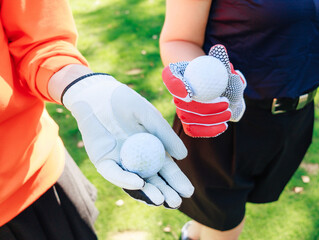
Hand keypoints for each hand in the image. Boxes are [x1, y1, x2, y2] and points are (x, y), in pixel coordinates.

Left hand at [61, 73, 193, 208]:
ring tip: (162, 200)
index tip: (188, 191)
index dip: (177, 181)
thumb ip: (165, 135)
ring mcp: (120, 161)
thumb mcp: (149, 117)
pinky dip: (126, 179)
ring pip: (135, 182)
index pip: (166, 170)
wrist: (98, 94)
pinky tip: (140, 184)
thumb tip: (183, 157)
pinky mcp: (103, 160)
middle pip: (153, 180)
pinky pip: (115, 173)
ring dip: (148, 192)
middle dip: (165, 192)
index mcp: (151, 149)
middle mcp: (137, 159)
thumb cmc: (126, 102)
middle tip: (177, 202)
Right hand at [162, 44, 246, 137]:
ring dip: (210, 120)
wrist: (209, 81)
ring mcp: (181, 110)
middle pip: (184, 106)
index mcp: (173, 76)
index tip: (190, 93)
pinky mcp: (188, 122)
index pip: (170, 80)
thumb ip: (218, 56)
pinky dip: (207, 131)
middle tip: (225, 104)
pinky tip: (222, 126)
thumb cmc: (211, 68)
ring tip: (228, 114)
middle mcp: (174, 95)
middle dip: (206, 108)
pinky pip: (193, 130)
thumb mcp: (215, 60)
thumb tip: (219, 51)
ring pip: (190, 120)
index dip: (176, 88)